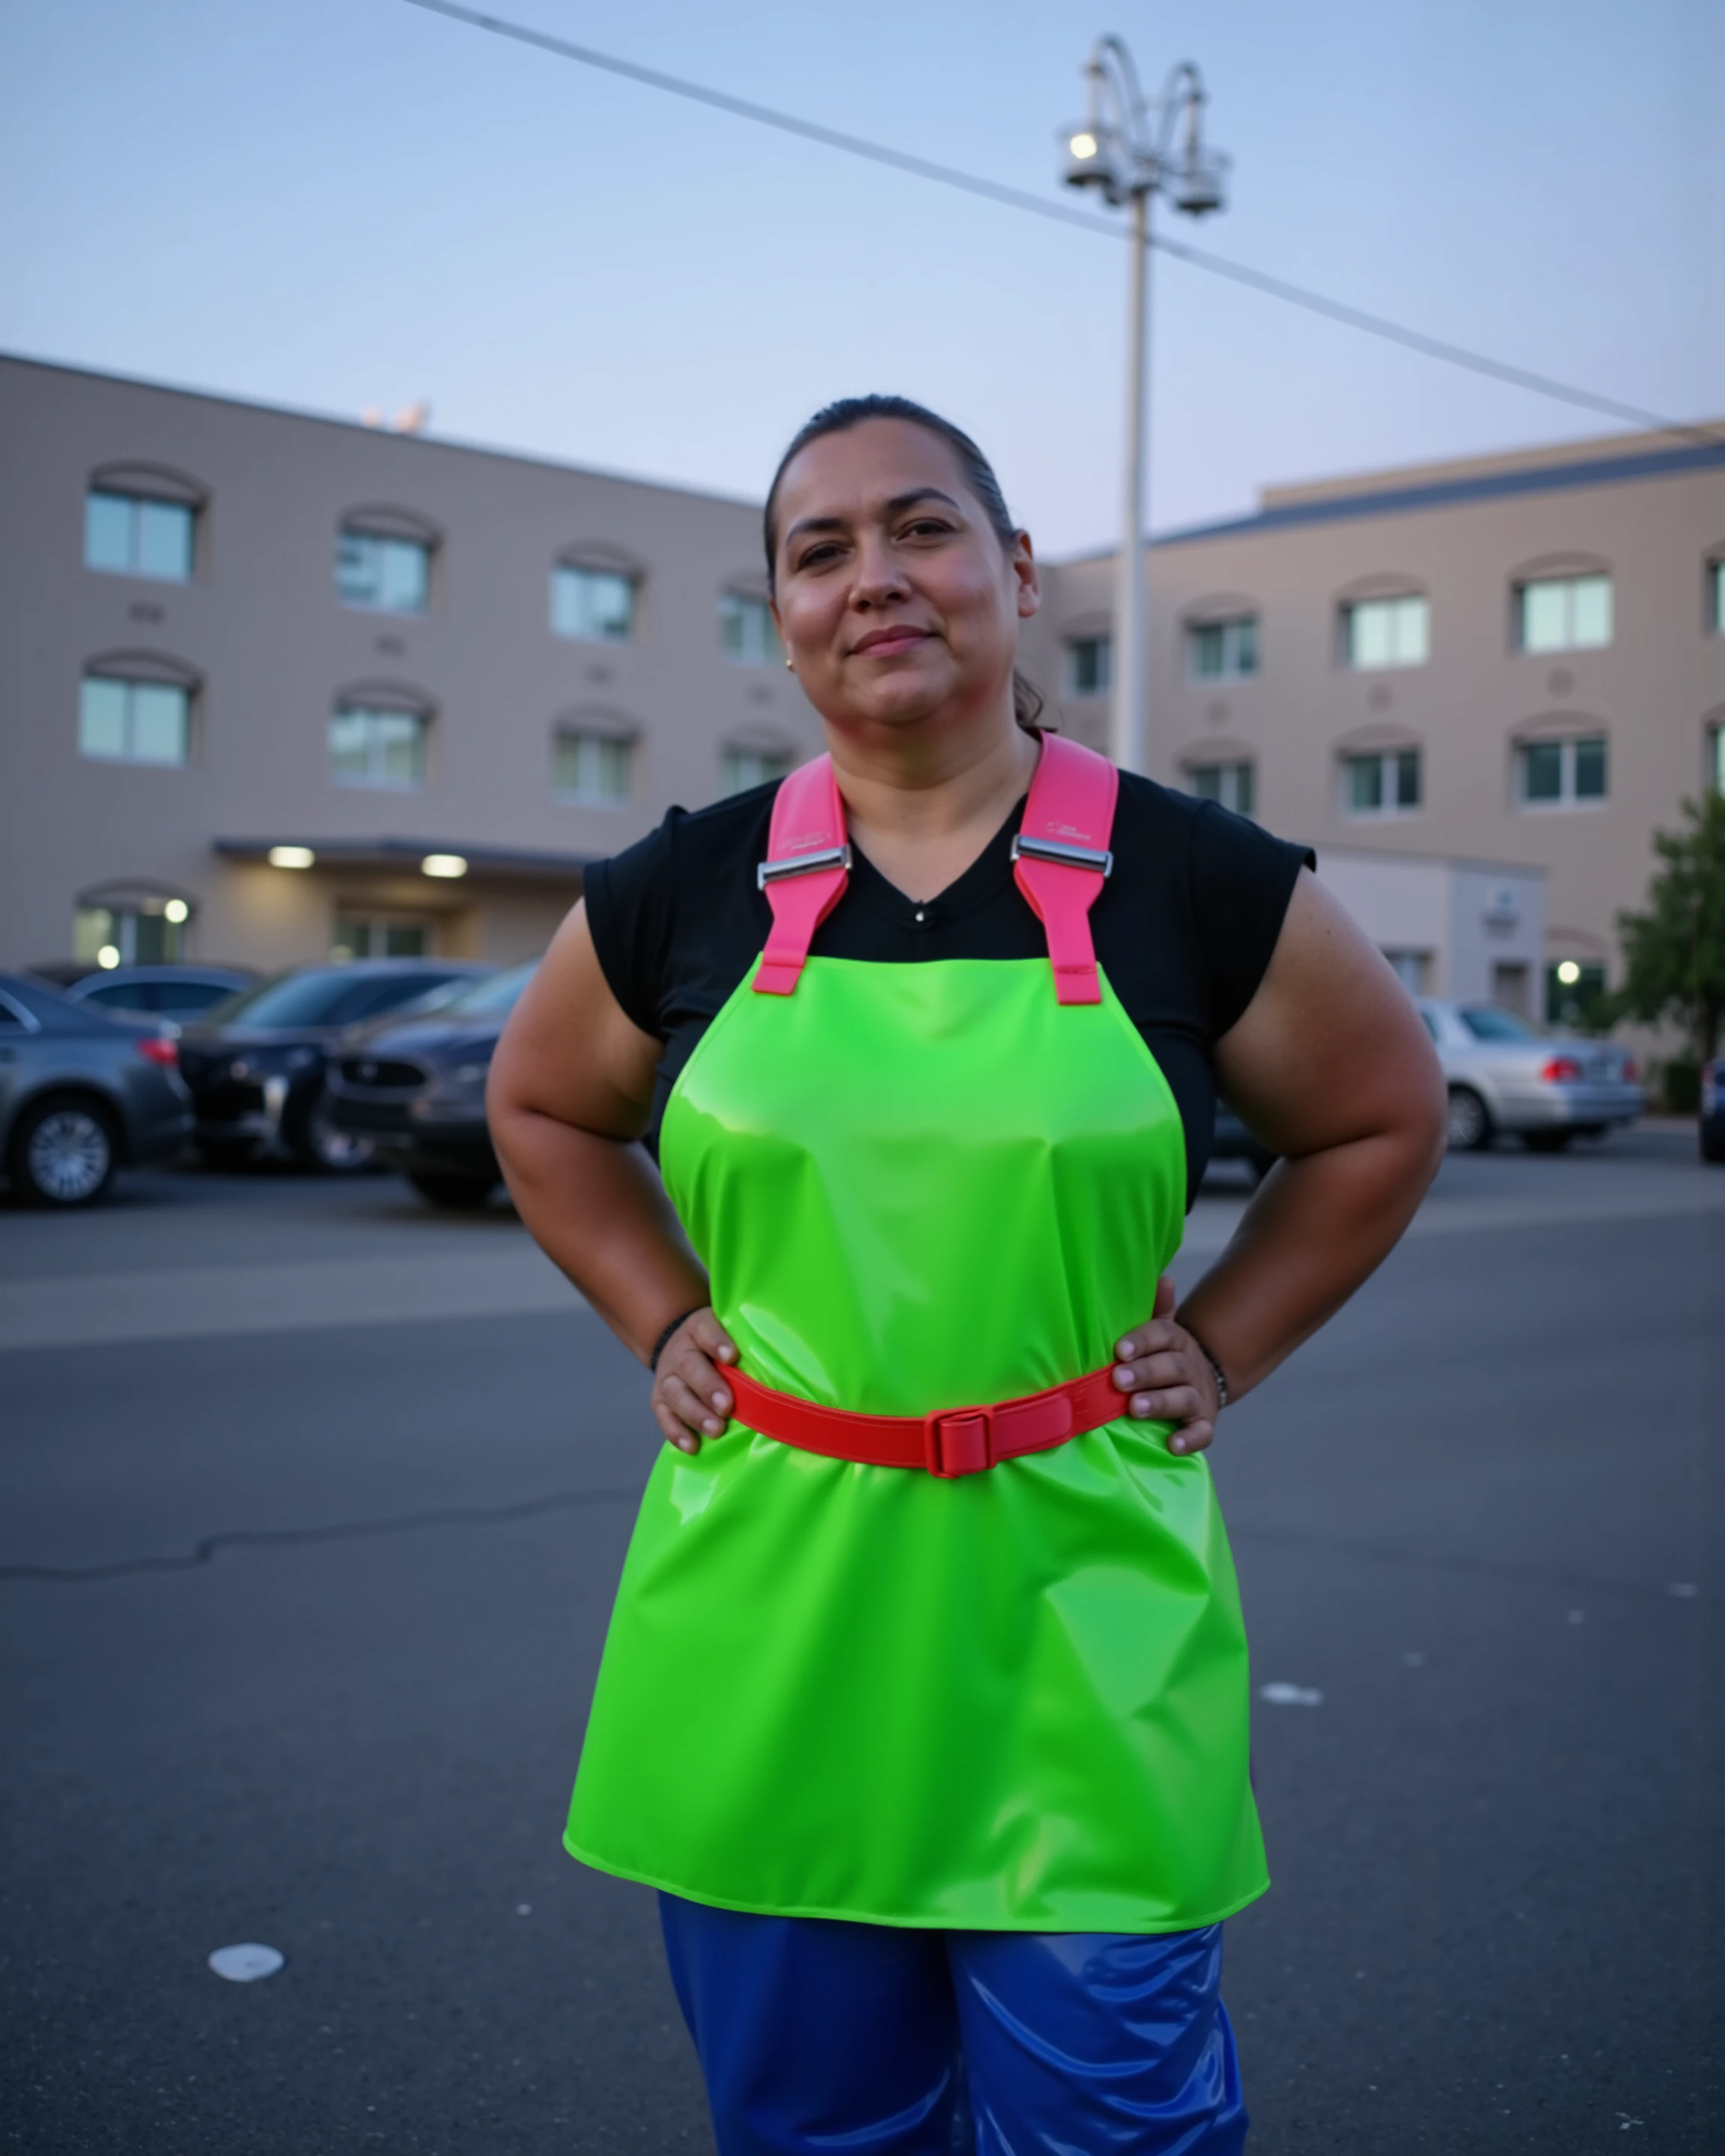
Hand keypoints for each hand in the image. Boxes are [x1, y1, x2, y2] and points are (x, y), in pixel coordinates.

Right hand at [650, 1307, 738, 1454]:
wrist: (678, 1348)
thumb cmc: (716, 1345)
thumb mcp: (728, 1333)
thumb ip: (744, 1344)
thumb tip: (777, 1366)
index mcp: (698, 1328)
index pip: (706, 1330)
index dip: (717, 1342)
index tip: (732, 1356)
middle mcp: (679, 1351)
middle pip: (689, 1366)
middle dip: (708, 1387)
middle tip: (726, 1406)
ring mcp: (666, 1377)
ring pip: (675, 1394)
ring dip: (695, 1413)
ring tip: (716, 1430)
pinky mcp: (658, 1400)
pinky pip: (663, 1417)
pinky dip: (676, 1432)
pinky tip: (692, 1445)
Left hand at [1112, 1274, 1222, 1456]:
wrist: (1203, 1381)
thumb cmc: (1165, 1356)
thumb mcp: (1160, 1332)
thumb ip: (1156, 1309)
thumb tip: (1163, 1278)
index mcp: (1177, 1341)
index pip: (1162, 1335)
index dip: (1142, 1341)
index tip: (1119, 1349)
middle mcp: (1189, 1367)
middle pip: (1171, 1367)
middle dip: (1144, 1373)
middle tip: (1118, 1380)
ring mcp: (1198, 1396)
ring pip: (1183, 1398)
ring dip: (1160, 1403)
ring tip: (1135, 1408)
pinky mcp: (1204, 1423)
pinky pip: (1202, 1433)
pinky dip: (1189, 1439)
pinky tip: (1172, 1445)